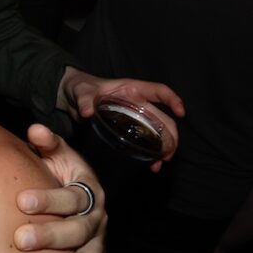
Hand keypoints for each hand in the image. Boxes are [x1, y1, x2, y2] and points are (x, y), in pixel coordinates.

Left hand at [15, 125, 110, 252]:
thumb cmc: (57, 174)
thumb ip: (48, 144)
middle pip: (79, 229)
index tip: (21, 202)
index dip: (48, 199)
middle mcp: (97, 217)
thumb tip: (36, 130)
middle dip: (50, 235)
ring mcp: (99, 240)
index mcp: (87, 189)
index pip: (72, 196)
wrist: (73, 196)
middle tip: (21, 240)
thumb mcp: (56, 156)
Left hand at [60, 69, 182, 169]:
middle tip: (167, 154)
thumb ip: (84, 99)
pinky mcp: (128, 130)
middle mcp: (138, 104)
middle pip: (162, 118)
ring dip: (162, 148)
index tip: (181, 113)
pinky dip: (148, 153)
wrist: (72, 97)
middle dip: (170, 136)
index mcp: (132, 90)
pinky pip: (144, 141)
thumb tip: (86, 112)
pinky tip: (148, 165)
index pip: (159, 91)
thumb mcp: (81, 91)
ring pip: (156, 133)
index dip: (173, 99)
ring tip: (159, 163)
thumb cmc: (80, 87)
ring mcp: (134, 118)